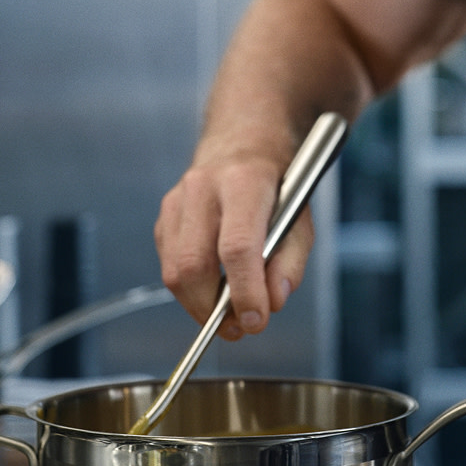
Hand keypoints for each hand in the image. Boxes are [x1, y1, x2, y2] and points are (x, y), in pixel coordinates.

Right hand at [154, 137, 311, 340]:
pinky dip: (189, 287)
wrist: (244, 139)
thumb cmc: (275, 181)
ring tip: (227, 314)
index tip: (256, 321)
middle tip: (240, 327)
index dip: (245, 291)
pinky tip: (213, 285)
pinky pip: (169, 265)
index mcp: (245, 180)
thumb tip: (272, 301)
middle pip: (195, 264)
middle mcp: (204, 186)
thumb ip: (291, 261)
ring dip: (199, 306)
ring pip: (175, 271)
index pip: (237, 246)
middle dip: (215, 309)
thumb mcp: (301, 216)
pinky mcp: (164, 215)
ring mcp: (178, 199)